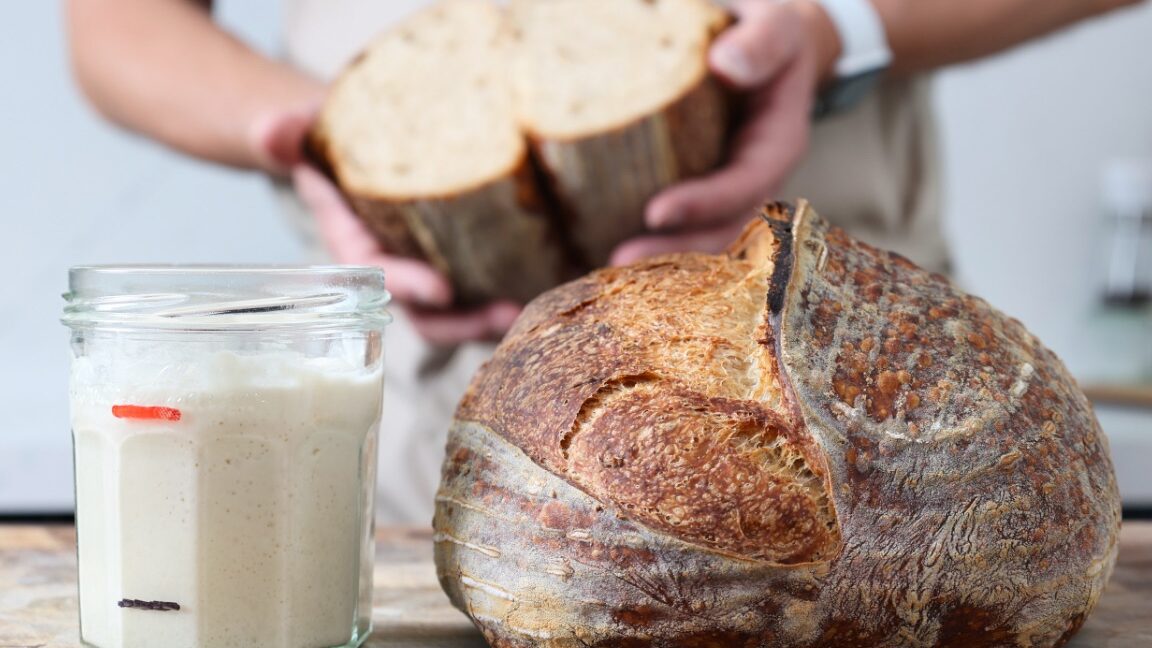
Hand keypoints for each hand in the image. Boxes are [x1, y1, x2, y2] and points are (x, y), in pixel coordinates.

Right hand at [253, 108, 521, 344]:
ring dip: (495, 318)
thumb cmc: (329, 141)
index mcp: (356, 252)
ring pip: (463, 313)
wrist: (355, 147)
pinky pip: (488, 288)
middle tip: (505, 315)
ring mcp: (430, 272)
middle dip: (464, 323)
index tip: (440, 289)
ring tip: (533, 309)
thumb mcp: (304, 133)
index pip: (380, 278)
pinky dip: (517, 291)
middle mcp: (396, 272)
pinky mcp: (463, 262)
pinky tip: (554, 287)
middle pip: (429, 315)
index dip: (407, 286)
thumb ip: (288, 134)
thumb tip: (272, 128)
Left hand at [611, 0, 839, 264]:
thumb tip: (727, 65)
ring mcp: (729, 190)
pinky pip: (680, 225)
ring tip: (609, 267)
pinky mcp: (701, 190)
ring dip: (659, 258)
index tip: (656, 212)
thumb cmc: (768, 29)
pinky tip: (603, 250)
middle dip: (675, 250)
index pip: (744, 185)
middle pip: (723, 230)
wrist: (768, 42)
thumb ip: (761, 41)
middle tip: (620, 259)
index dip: (704, 204)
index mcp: (777, 144)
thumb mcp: (776, 24)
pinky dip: (650, 240)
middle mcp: (756, 178)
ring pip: (701, 238)